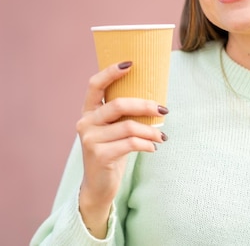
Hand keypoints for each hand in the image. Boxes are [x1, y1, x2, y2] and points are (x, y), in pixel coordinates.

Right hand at [76, 61, 167, 237]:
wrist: (98, 186)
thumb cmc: (112, 151)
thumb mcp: (114, 130)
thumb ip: (123, 115)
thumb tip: (155, 99)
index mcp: (88, 111)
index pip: (94, 85)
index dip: (111, 72)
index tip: (130, 63)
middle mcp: (85, 123)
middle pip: (118, 105)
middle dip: (145, 105)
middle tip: (164, 109)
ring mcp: (90, 140)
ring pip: (128, 126)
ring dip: (151, 131)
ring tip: (162, 137)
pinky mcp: (99, 156)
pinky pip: (130, 144)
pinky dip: (146, 144)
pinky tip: (153, 148)